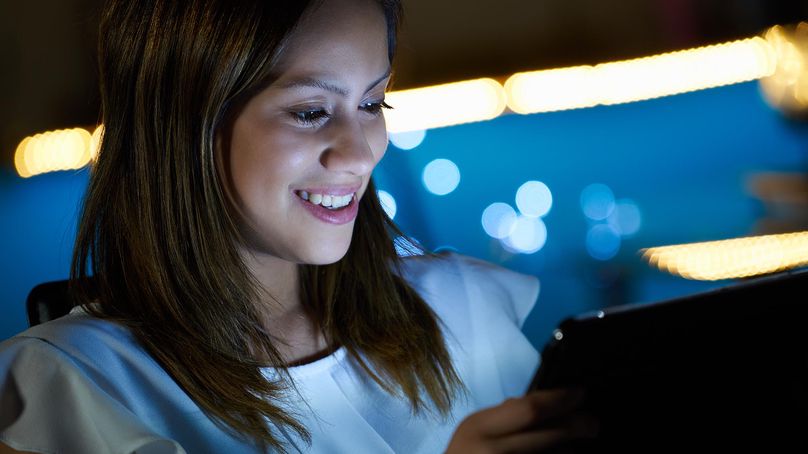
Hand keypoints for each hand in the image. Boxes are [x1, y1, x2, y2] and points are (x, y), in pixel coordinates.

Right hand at [445, 388, 597, 452]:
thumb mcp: (475, 431)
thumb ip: (503, 417)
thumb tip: (547, 403)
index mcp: (479, 428)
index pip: (530, 409)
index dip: (561, 399)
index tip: (579, 393)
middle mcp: (494, 450)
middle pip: (551, 434)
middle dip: (579, 425)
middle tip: (593, 422)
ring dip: (572, 450)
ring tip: (575, 445)